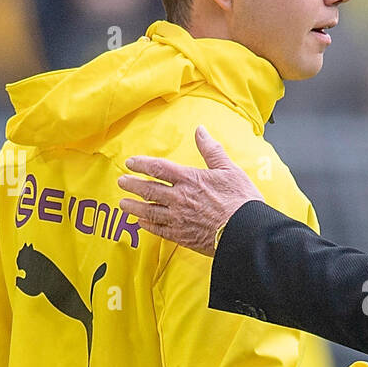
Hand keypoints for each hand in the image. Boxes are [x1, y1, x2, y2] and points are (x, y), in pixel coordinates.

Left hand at [117, 126, 261, 256]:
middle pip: (148, 190)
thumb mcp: (229, 169)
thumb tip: (200, 130)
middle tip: (121, 182)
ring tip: (123, 204)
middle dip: (132, 185)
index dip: (142, 164)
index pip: (158, 168)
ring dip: (134, 207)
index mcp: (189, 179)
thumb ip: (211, 150)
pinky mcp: (182, 236)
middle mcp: (179, 198)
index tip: (131, 163)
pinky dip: (148, 226)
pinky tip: (141, 224)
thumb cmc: (241, 200)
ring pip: (149, 211)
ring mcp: (178, 219)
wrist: (246, 231)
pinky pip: (159, 230)